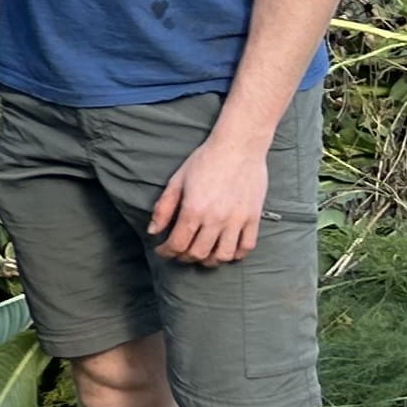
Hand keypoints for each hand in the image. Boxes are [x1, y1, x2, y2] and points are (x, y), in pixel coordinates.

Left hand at [148, 130, 271, 265]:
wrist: (238, 146)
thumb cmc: (205, 160)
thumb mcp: (177, 180)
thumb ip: (164, 208)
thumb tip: (153, 231)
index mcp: (194, 209)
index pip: (177, 244)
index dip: (166, 252)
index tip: (162, 251)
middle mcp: (215, 219)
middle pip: (198, 254)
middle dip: (184, 257)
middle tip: (180, 252)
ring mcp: (237, 220)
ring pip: (223, 256)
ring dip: (210, 260)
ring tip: (203, 254)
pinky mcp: (253, 218)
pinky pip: (247, 247)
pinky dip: (236, 254)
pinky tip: (226, 249)